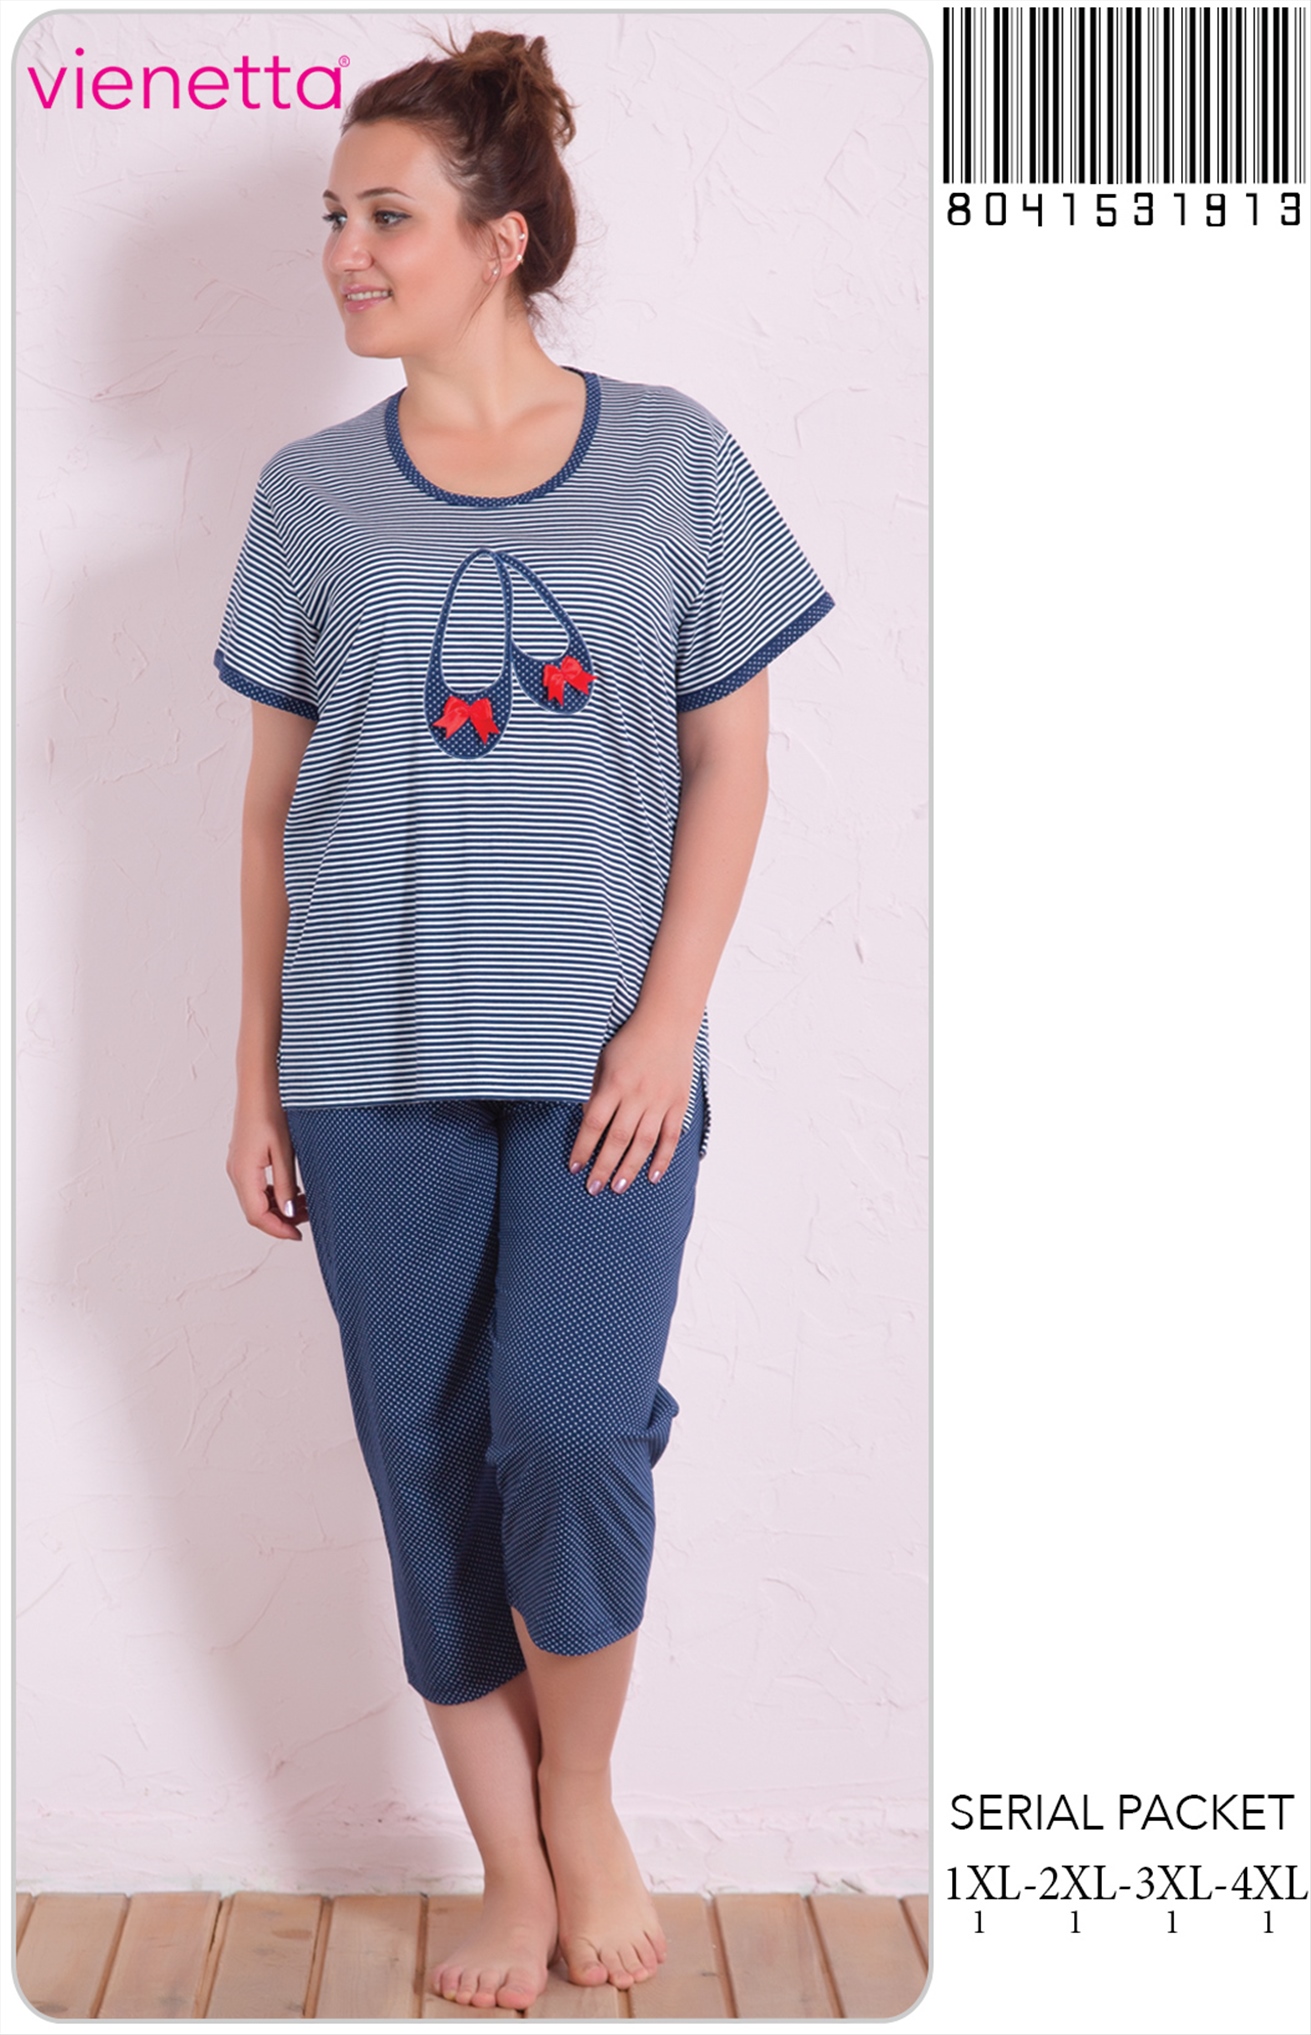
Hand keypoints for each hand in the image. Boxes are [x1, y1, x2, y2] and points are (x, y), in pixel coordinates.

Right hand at [227, 1089, 307, 1239]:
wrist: (259, 1083)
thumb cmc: (271, 1111)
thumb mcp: (284, 1151)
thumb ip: (285, 1185)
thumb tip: (289, 1214)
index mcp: (244, 1172)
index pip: (257, 1216)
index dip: (278, 1230)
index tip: (299, 1235)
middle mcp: (236, 1172)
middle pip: (255, 1211)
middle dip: (281, 1220)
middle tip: (308, 1220)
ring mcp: (238, 1165)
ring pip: (256, 1200)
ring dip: (278, 1207)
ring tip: (306, 1204)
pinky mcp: (243, 1158)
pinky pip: (255, 1186)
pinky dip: (273, 1194)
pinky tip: (293, 1189)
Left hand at [569, 1010, 695, 1193]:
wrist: (667, 1024)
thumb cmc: (629, 1042)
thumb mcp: (602, 1060)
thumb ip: (593, 1090)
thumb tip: (584, 1121)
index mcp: (615, 1083)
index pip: (594, 1123)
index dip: (583, 1147)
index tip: (574, 1167)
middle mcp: (638, 1094)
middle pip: (618, 1138)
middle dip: (603, 1166)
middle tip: (593, 1188)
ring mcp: (661, 1100)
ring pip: (644, 1142)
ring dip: (630, 1167)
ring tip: (618, 1187)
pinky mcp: (679, 1103)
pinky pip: (671, 1136)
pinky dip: (663, 1158)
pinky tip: (653, 1176)